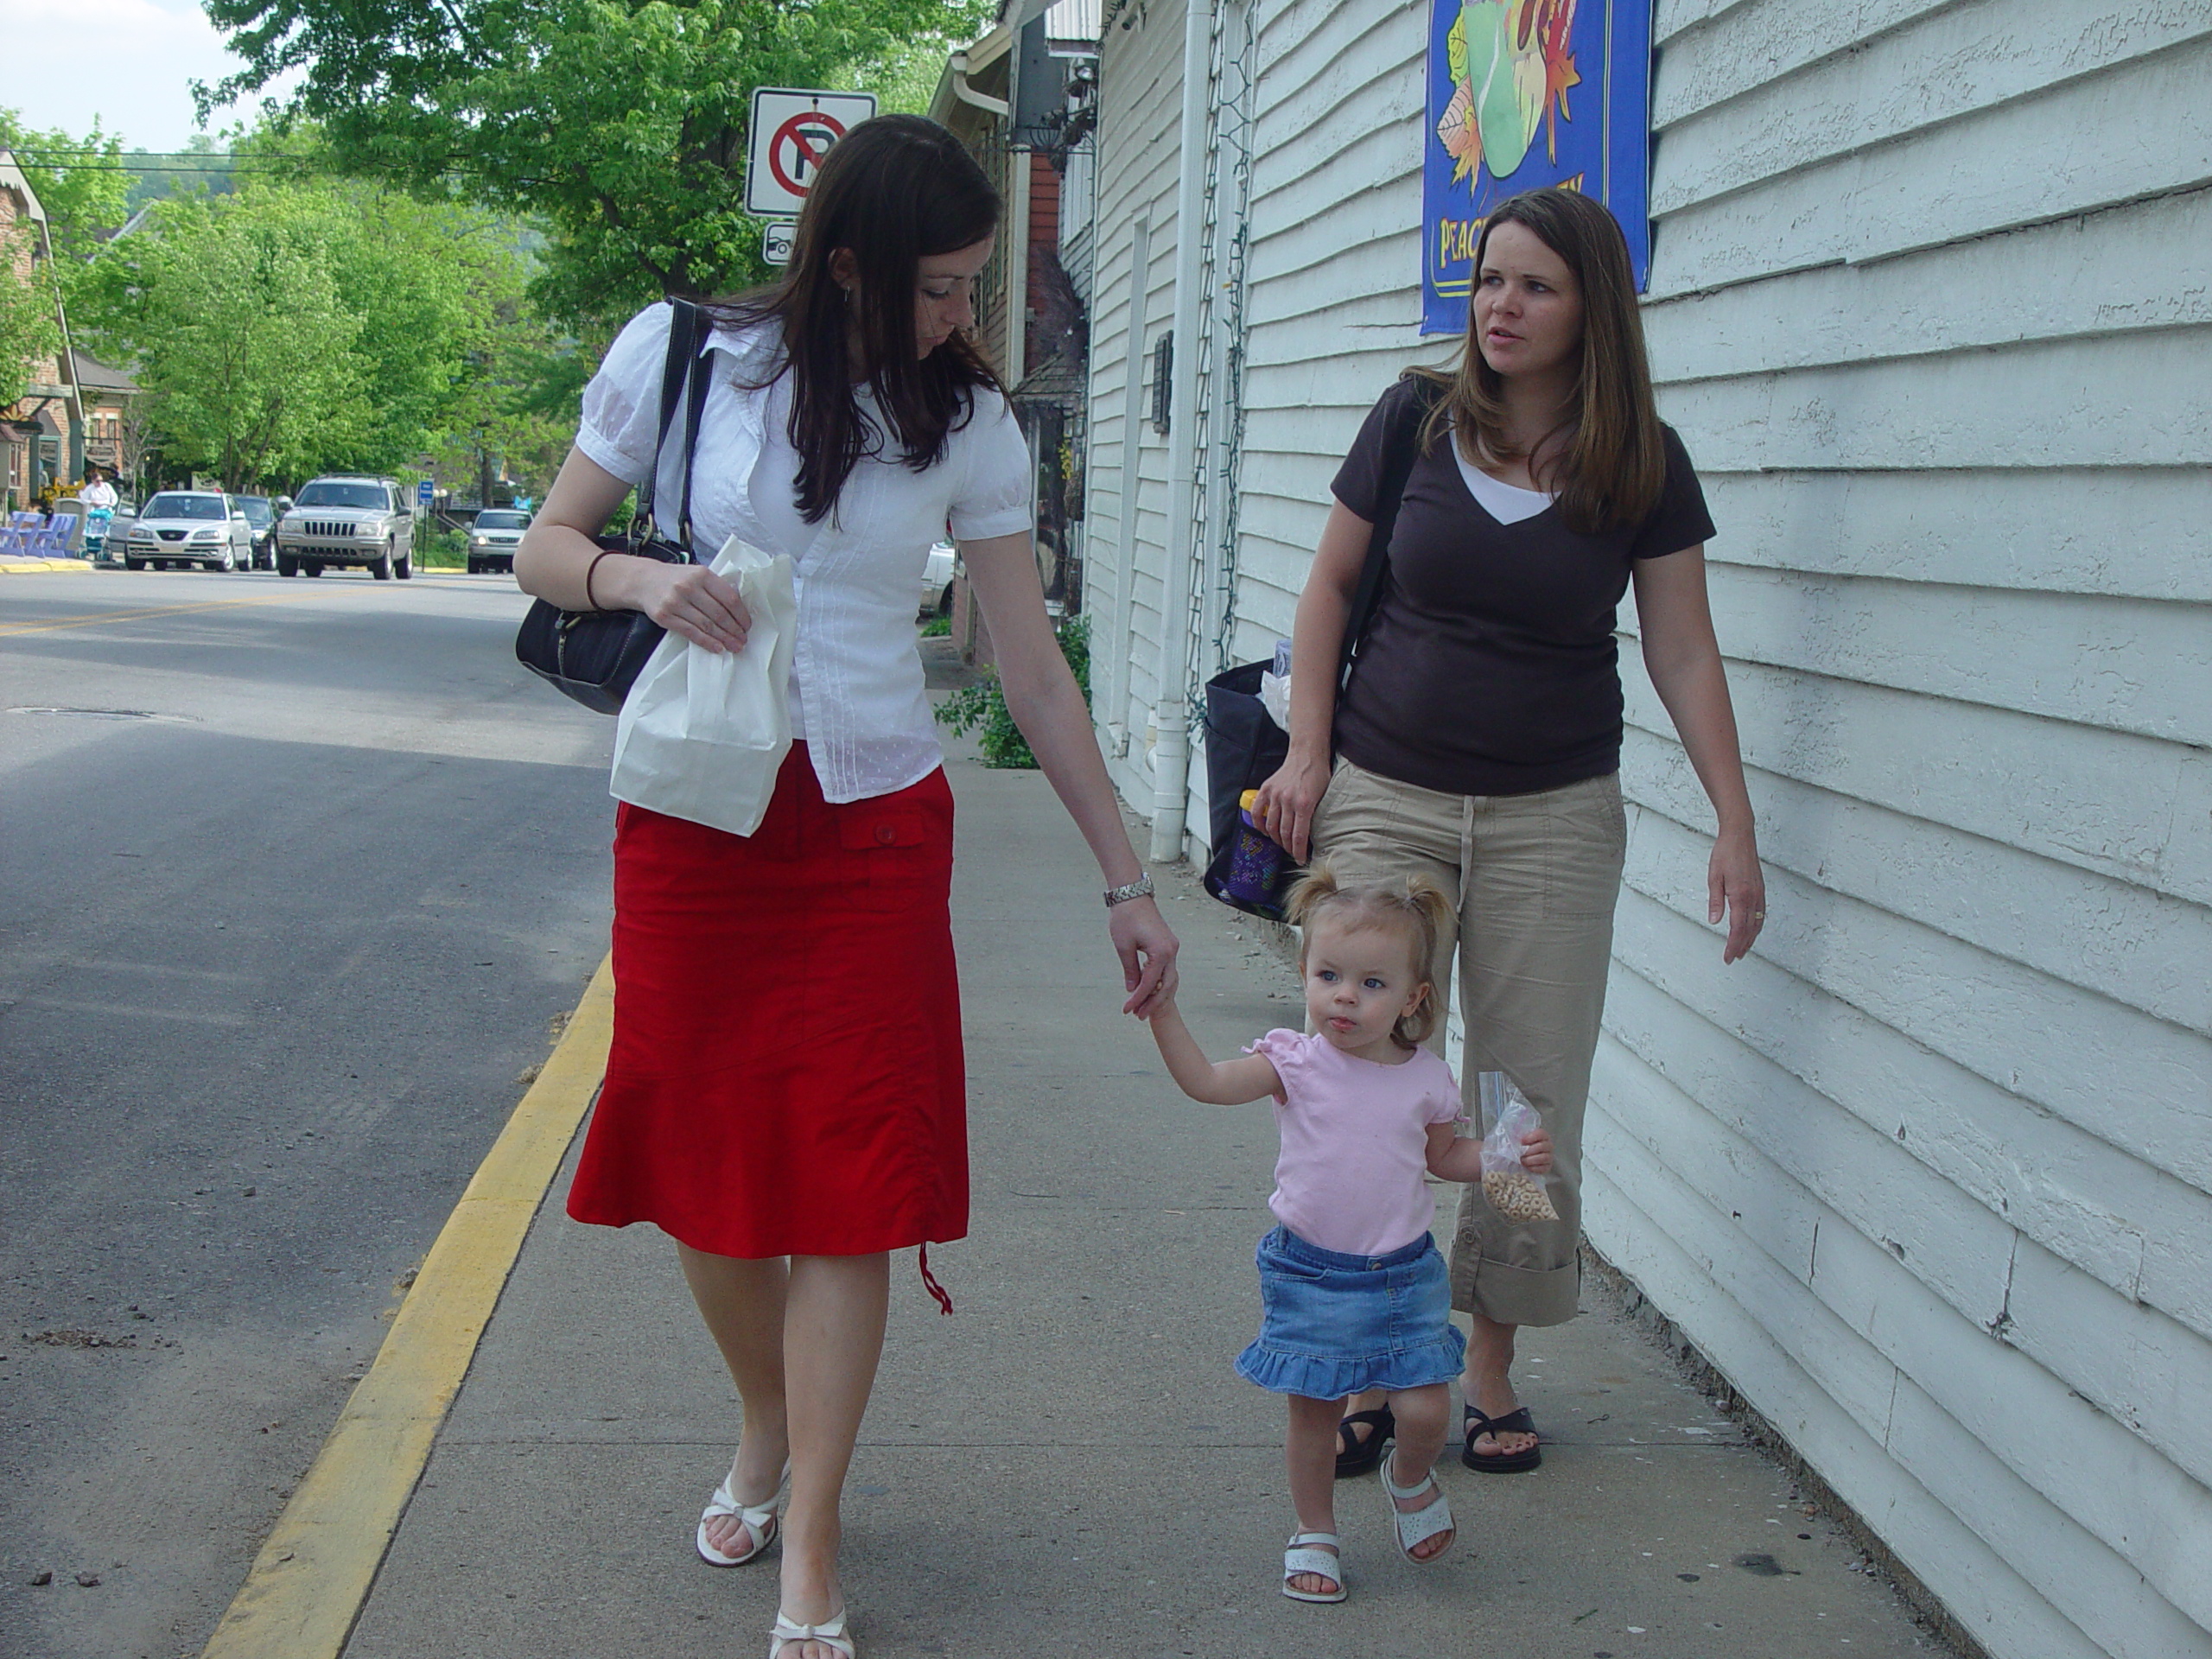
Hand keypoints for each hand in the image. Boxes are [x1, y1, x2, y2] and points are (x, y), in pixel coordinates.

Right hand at [616, 559, 751, 653]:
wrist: (643, 580)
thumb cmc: (675, 579)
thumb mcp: (697, 574)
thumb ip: (716, 587)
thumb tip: (739, 610)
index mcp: (702, 574)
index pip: (729, 598)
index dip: (741, 615)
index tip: (747, 626)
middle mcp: (688, 587)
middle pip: (719, 614)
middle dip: (734, 630)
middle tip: (743, 640)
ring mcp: (675, 602)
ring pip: (706, 625)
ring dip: (723, 639)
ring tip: (734, 647)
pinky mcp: (665, 616)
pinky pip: (690, 632)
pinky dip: (706, 642)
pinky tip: (717, 648)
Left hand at [1109, 895, 1178, 1017]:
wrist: (1132, 895)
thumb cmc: (1125, 918)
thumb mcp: (1123, 947)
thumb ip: (1130, 970)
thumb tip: (1132, 990)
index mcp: (1161, 952)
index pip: (1150, 983)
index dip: (1138, 999)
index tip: (1127, 1010)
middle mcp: (1172, 951)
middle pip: (1165, 985)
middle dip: (1152, 1003)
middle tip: (1138, 1017)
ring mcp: (1172, 948)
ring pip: (1169, 979)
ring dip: (1157, 995)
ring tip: (1143, 1008)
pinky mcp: (1168, 945)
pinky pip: (1167, 970)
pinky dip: (1159, 983)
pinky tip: (1149, 992)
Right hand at [1250, 748, 1331, 862]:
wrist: (1307, 754)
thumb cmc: (1318, 774)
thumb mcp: (1323, 796)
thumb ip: (1314, 815)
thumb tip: (1310, 835)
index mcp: (1304, 804)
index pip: (1298, 836)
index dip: (1298, 852)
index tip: (1301, 859)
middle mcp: (1288, 800)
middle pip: (1284, 833)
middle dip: (1288, 847)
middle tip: (1292, 853)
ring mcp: (1275, 795)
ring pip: (1271, 826)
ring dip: (1276, 838)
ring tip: (1281, 843)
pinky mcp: (1266, 789)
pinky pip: (1257, 812)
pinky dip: (1259, 824)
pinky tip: (1265, 831)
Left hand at [1520, 1125, 1554, 1174]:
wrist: (1524, 1158)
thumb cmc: (1521, 1146)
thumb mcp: (1518, 1138)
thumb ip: (1516, 1136)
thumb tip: (1511, 1137)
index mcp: (1542, 1135)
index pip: (1541, 1133)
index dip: (1531, 1137)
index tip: (1522, 1141)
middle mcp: (1548, 1145)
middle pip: (1543, 1146)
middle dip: (1529, 1150)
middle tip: (1521, 1154)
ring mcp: (1549, 1156)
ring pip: (1544, 1157)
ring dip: (1531, 1160)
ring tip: (1522, 1161)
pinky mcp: (1547, 1167)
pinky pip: (1544, 1168)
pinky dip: (1534, 1168)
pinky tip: (1527, 1167)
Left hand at [1709, 824, 1764, 963]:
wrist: (1740, 835)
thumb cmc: (1725, 853)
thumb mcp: (1714, 877)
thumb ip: (1716, 901)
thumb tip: (1714, 920)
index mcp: (1740, 895)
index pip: (1737, 928)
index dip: (1733, 945)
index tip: (1728, 956)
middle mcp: (1753, 896)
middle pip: (1749, 929)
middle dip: (1741, 946)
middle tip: (1734, 957)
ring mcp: (1759, 893)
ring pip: (1758, 923)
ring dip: (1751, 938)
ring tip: (1742, 949)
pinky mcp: (1761, 889)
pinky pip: (1761, 913)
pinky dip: (1757, 926)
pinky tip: (1752, 930)